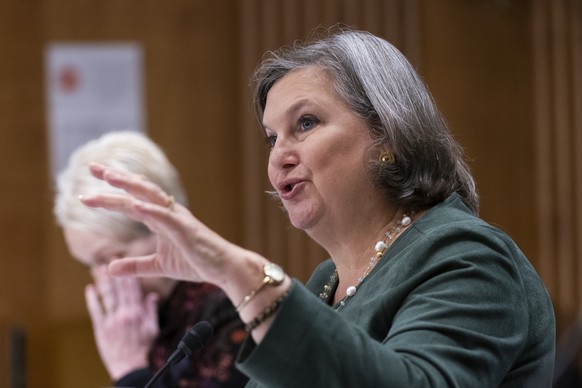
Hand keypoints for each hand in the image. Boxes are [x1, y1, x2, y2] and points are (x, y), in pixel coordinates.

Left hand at [79, 162, 247, 288]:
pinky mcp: (187, 230)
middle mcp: (167, 212)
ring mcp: (177, 219)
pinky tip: (135, 206)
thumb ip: (134, 266)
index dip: (110, 193)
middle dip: (115, 178)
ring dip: (130, 186)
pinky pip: (167, 218)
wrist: (224, 268)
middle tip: (92, 167)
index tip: (87, 189)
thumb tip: (108, 268)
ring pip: (151, 197)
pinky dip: (151, 211)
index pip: (131, 201)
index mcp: (160, 218)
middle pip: (138, 190)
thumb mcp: (158, 266)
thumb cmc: (196, 262)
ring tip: (110, 177)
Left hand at [86, 265, 158, 379]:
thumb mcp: (152, 328)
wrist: (130, 366)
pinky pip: (96, 311)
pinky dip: (92, 299)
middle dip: (115, 272)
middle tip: (111, 257)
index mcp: (138, 312)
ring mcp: (111, 320)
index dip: (129, 273)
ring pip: (107, 296)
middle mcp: (124, 314)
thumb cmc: (143, 348)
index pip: (133, 288)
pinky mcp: (101, 328)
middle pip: (119, 289)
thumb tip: (152, 295)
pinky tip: (89, 288)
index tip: (126, 260)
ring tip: (99, 268)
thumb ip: (151, 310)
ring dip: (103, 281)